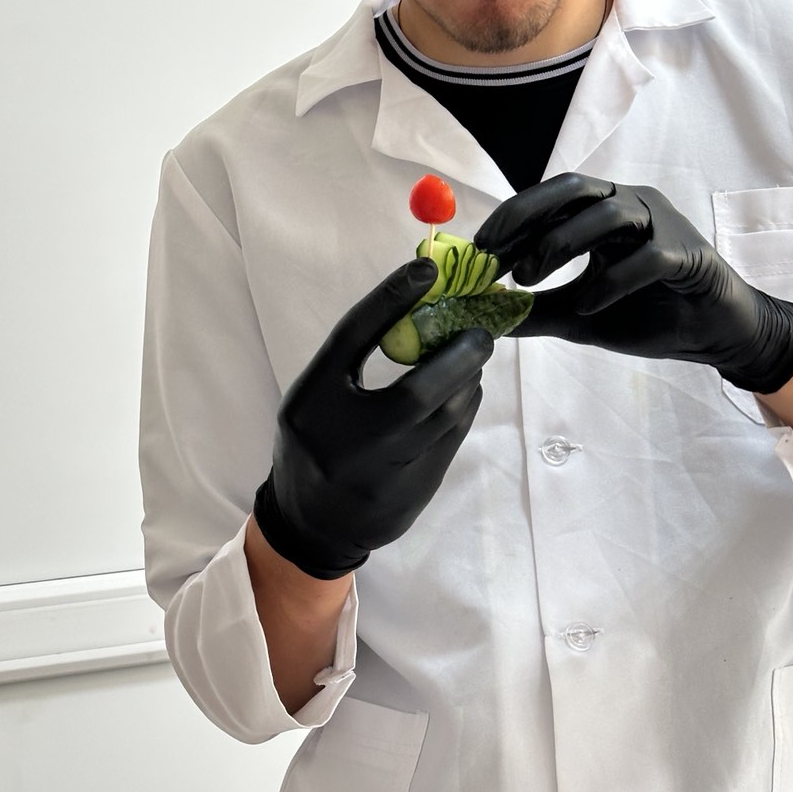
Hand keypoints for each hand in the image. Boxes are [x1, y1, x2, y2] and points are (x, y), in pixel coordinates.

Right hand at [253, 260, 492, 577]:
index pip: (354, 338)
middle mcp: (348, 441)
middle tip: (478, 332)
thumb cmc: (315, 442)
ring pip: (446, 418)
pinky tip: (462, 392)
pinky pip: (452, 439)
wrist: (314, 523)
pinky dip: (463, 407)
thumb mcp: (316, 392)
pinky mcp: (414, 491)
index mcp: (314, 405)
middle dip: (459, 355)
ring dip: (467, 381)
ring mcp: (385, 473)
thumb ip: (354, 351)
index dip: (390, 298)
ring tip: (470, 359)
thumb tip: (413, 297)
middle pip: (418, 390)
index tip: (426, 269)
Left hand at [474, 173, 792, 392]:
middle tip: (493, 256)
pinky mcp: (688, 254)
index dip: (511, 218)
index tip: (477, 249)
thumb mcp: (579, 316)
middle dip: (527, 217)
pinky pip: (648, 257)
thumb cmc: (647, 314)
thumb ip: (535, 311)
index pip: (550, 199)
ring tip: (527, 281)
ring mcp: (661, 224)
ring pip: (608, 214)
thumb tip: (483, 318)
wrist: (710, 333)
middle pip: (574, 189)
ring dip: (560, 244)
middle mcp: (630, 206)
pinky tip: (587, 306)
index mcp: (602, 212)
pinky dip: (612, 279)